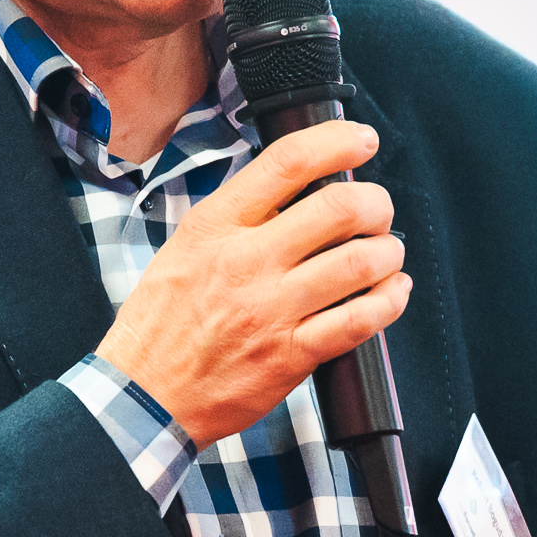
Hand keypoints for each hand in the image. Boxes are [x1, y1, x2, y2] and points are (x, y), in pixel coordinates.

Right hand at [93, 119, 410, 447]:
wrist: (145, 395)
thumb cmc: (161, 323)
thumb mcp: (183, 248)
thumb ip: (236, 218)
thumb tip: (294, 191)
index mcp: (215, 226)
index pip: (287, 163)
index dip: (338, 142)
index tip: (362, 142)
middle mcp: (246, 262)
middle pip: (339, 208)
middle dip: (376, 202)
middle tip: (378, 210)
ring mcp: (272, 310)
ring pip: (360, 262)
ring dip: (388, 251)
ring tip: (385, 252)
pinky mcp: (292, 354)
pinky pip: (361, 320)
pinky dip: (390, 300)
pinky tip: (391, 291)